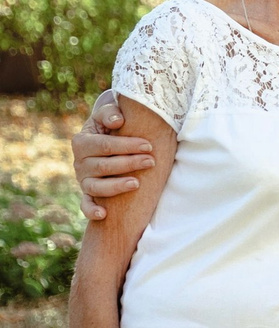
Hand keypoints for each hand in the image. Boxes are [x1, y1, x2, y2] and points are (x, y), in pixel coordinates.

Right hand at [75, 90, 153, 222]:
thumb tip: (118, 121)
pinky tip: (104, 214)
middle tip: (151, 161)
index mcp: (82, 142)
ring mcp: (83, 179)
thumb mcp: (108, 113)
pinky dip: (92, 210)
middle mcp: (79, 162)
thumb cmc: (111, 124)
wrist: (105, 136)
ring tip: (136, 184)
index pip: (104, 145)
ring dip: (115, 187)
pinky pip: (85, 205)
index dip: (127, 146)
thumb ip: (110, 113)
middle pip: (103, 166)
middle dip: (129, 164)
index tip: (149, 145)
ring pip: (95, 187)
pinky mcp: (87, 193)